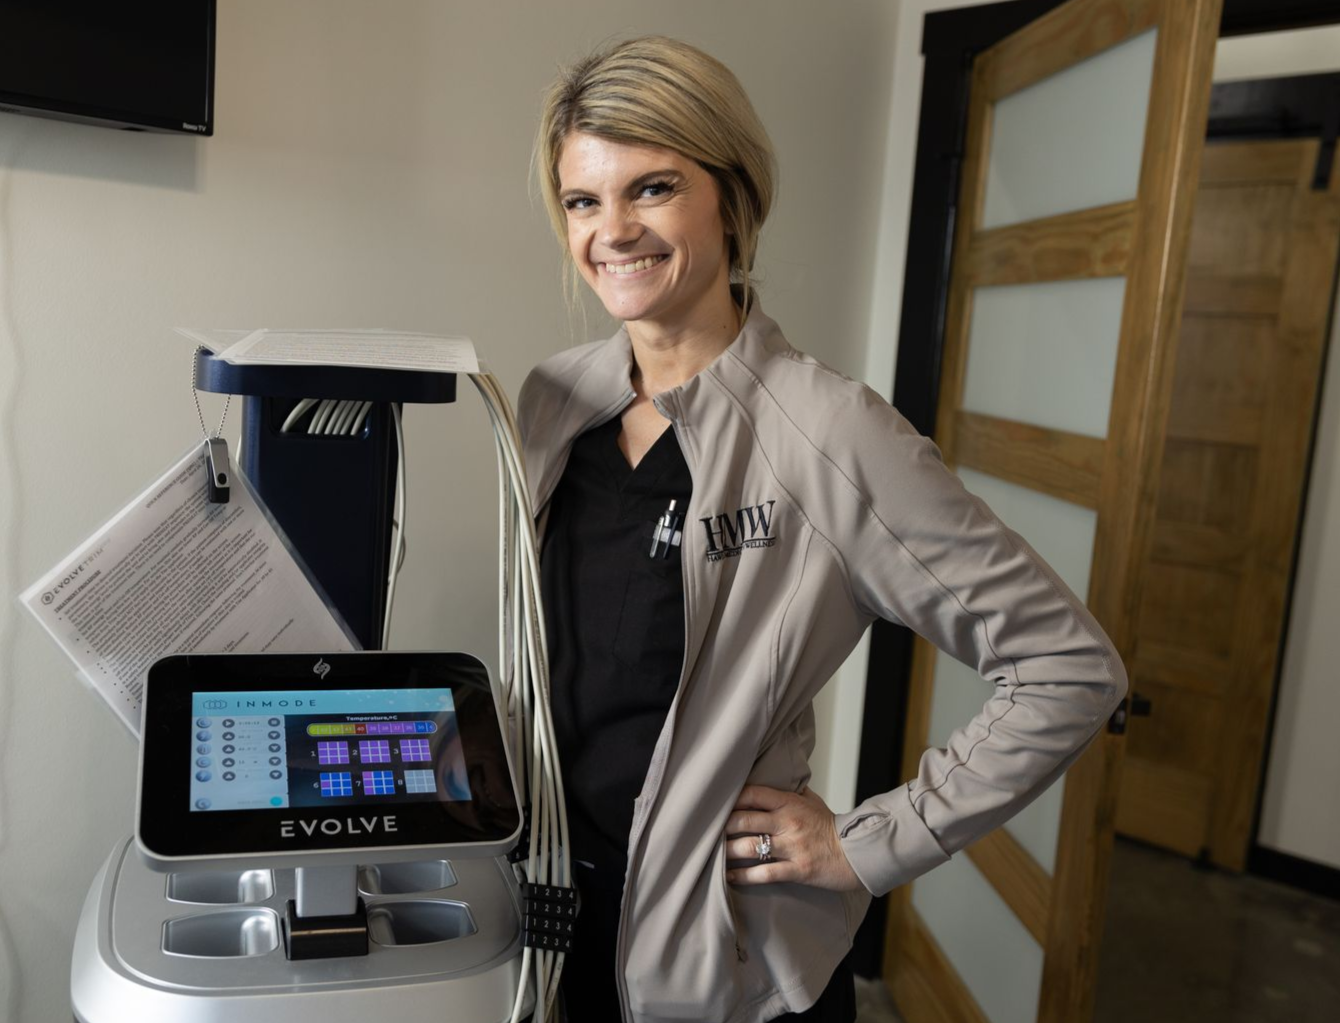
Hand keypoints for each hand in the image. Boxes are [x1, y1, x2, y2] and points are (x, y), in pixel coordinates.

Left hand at [724, 784, 863, 891]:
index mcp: (790, 803)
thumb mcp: (813, 801)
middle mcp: (788, 823)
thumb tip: (776, 777)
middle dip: (722, 826)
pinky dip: (743, 876)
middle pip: (744, 820)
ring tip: (712, 855)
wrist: (857, 852)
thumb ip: (792, 791)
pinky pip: (763, 874)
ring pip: (749, 847)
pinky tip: (729, 877)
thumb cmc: (831, 826)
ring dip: (727, 852)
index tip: (716, 804)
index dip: (731, 799)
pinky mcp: (796, 870)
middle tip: (707, 831)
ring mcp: (791, 847)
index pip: (753, 794)